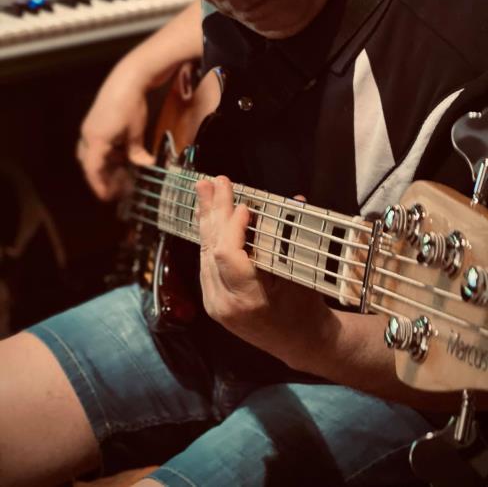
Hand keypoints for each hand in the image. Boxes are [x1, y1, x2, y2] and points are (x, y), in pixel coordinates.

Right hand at [77, 65, 154, 200]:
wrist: (127, 78)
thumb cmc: (131, 106)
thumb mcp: (136, 132)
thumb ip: (137, 152)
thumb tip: (145, 165)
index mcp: (96, 140)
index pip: (93, 169)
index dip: (99, 185)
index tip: (106, 197)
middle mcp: (89, 135)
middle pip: (89, 163)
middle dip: (101, 177)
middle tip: (115, 189)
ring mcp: (90, 128)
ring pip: (92, 154)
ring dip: (104, 165)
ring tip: (120, 174)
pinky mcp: (95, 122)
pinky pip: (97, 144)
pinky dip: (107, 153)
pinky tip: (121, 157)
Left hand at [195, 176, 329, 365]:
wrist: (301, 343)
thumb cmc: (307, 309)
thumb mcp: (302, 275)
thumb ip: (292, 239)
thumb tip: (294, 200)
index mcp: (249, 300)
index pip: (228, 255)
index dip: (233, 226)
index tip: (245, 205)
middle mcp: (225, 304)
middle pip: (211, 249)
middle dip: (213, 211)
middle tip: (213, 182)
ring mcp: (214, 304)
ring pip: (204, 253)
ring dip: (207, 219)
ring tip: (205, 190)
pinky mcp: (212, 300)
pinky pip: (206, 262)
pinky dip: (210, 236)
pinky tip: (208, 216)